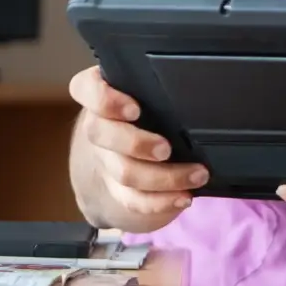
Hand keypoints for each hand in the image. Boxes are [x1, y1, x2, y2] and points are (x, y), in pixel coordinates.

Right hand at [65, 66, 206, 233]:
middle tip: (166, 148)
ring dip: (164, 177)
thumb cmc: (150, 107)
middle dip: (136, 143)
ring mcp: (105, 160)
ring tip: (198, 174)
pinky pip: (134, 200)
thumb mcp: (151, 91)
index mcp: (102, 94)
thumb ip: (160, 85)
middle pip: (100, 134)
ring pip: (123, 172)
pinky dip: (161, 201)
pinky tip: (185, 196)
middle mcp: (98, 126)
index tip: (134, 109)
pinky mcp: (118, 189)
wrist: (131, 149)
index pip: (85, 89)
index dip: (105, 100)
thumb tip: (201, 83)